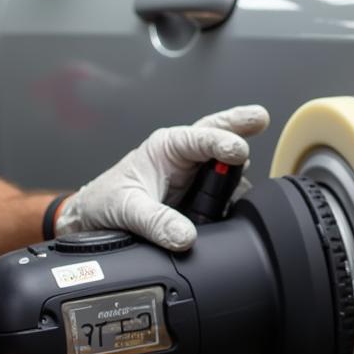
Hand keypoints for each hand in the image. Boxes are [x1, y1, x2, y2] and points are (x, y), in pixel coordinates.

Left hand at [55, 105, 269, 250]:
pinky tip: (243, 207)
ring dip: (239, 173)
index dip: (221, 142)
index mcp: (166, 147)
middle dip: (240, 125)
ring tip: (249, 184)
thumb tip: (184, 235)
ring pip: (226, 167)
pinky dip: (235, 200)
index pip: (200, 137)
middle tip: (259, 118)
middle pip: (219, 135)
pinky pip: (224, 196)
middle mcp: (184, 158)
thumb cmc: (104, 202)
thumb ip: (155, 221)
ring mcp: (196, 178)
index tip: (238, 151)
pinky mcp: (200, 200)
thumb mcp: (127, 210)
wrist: (94, 222)